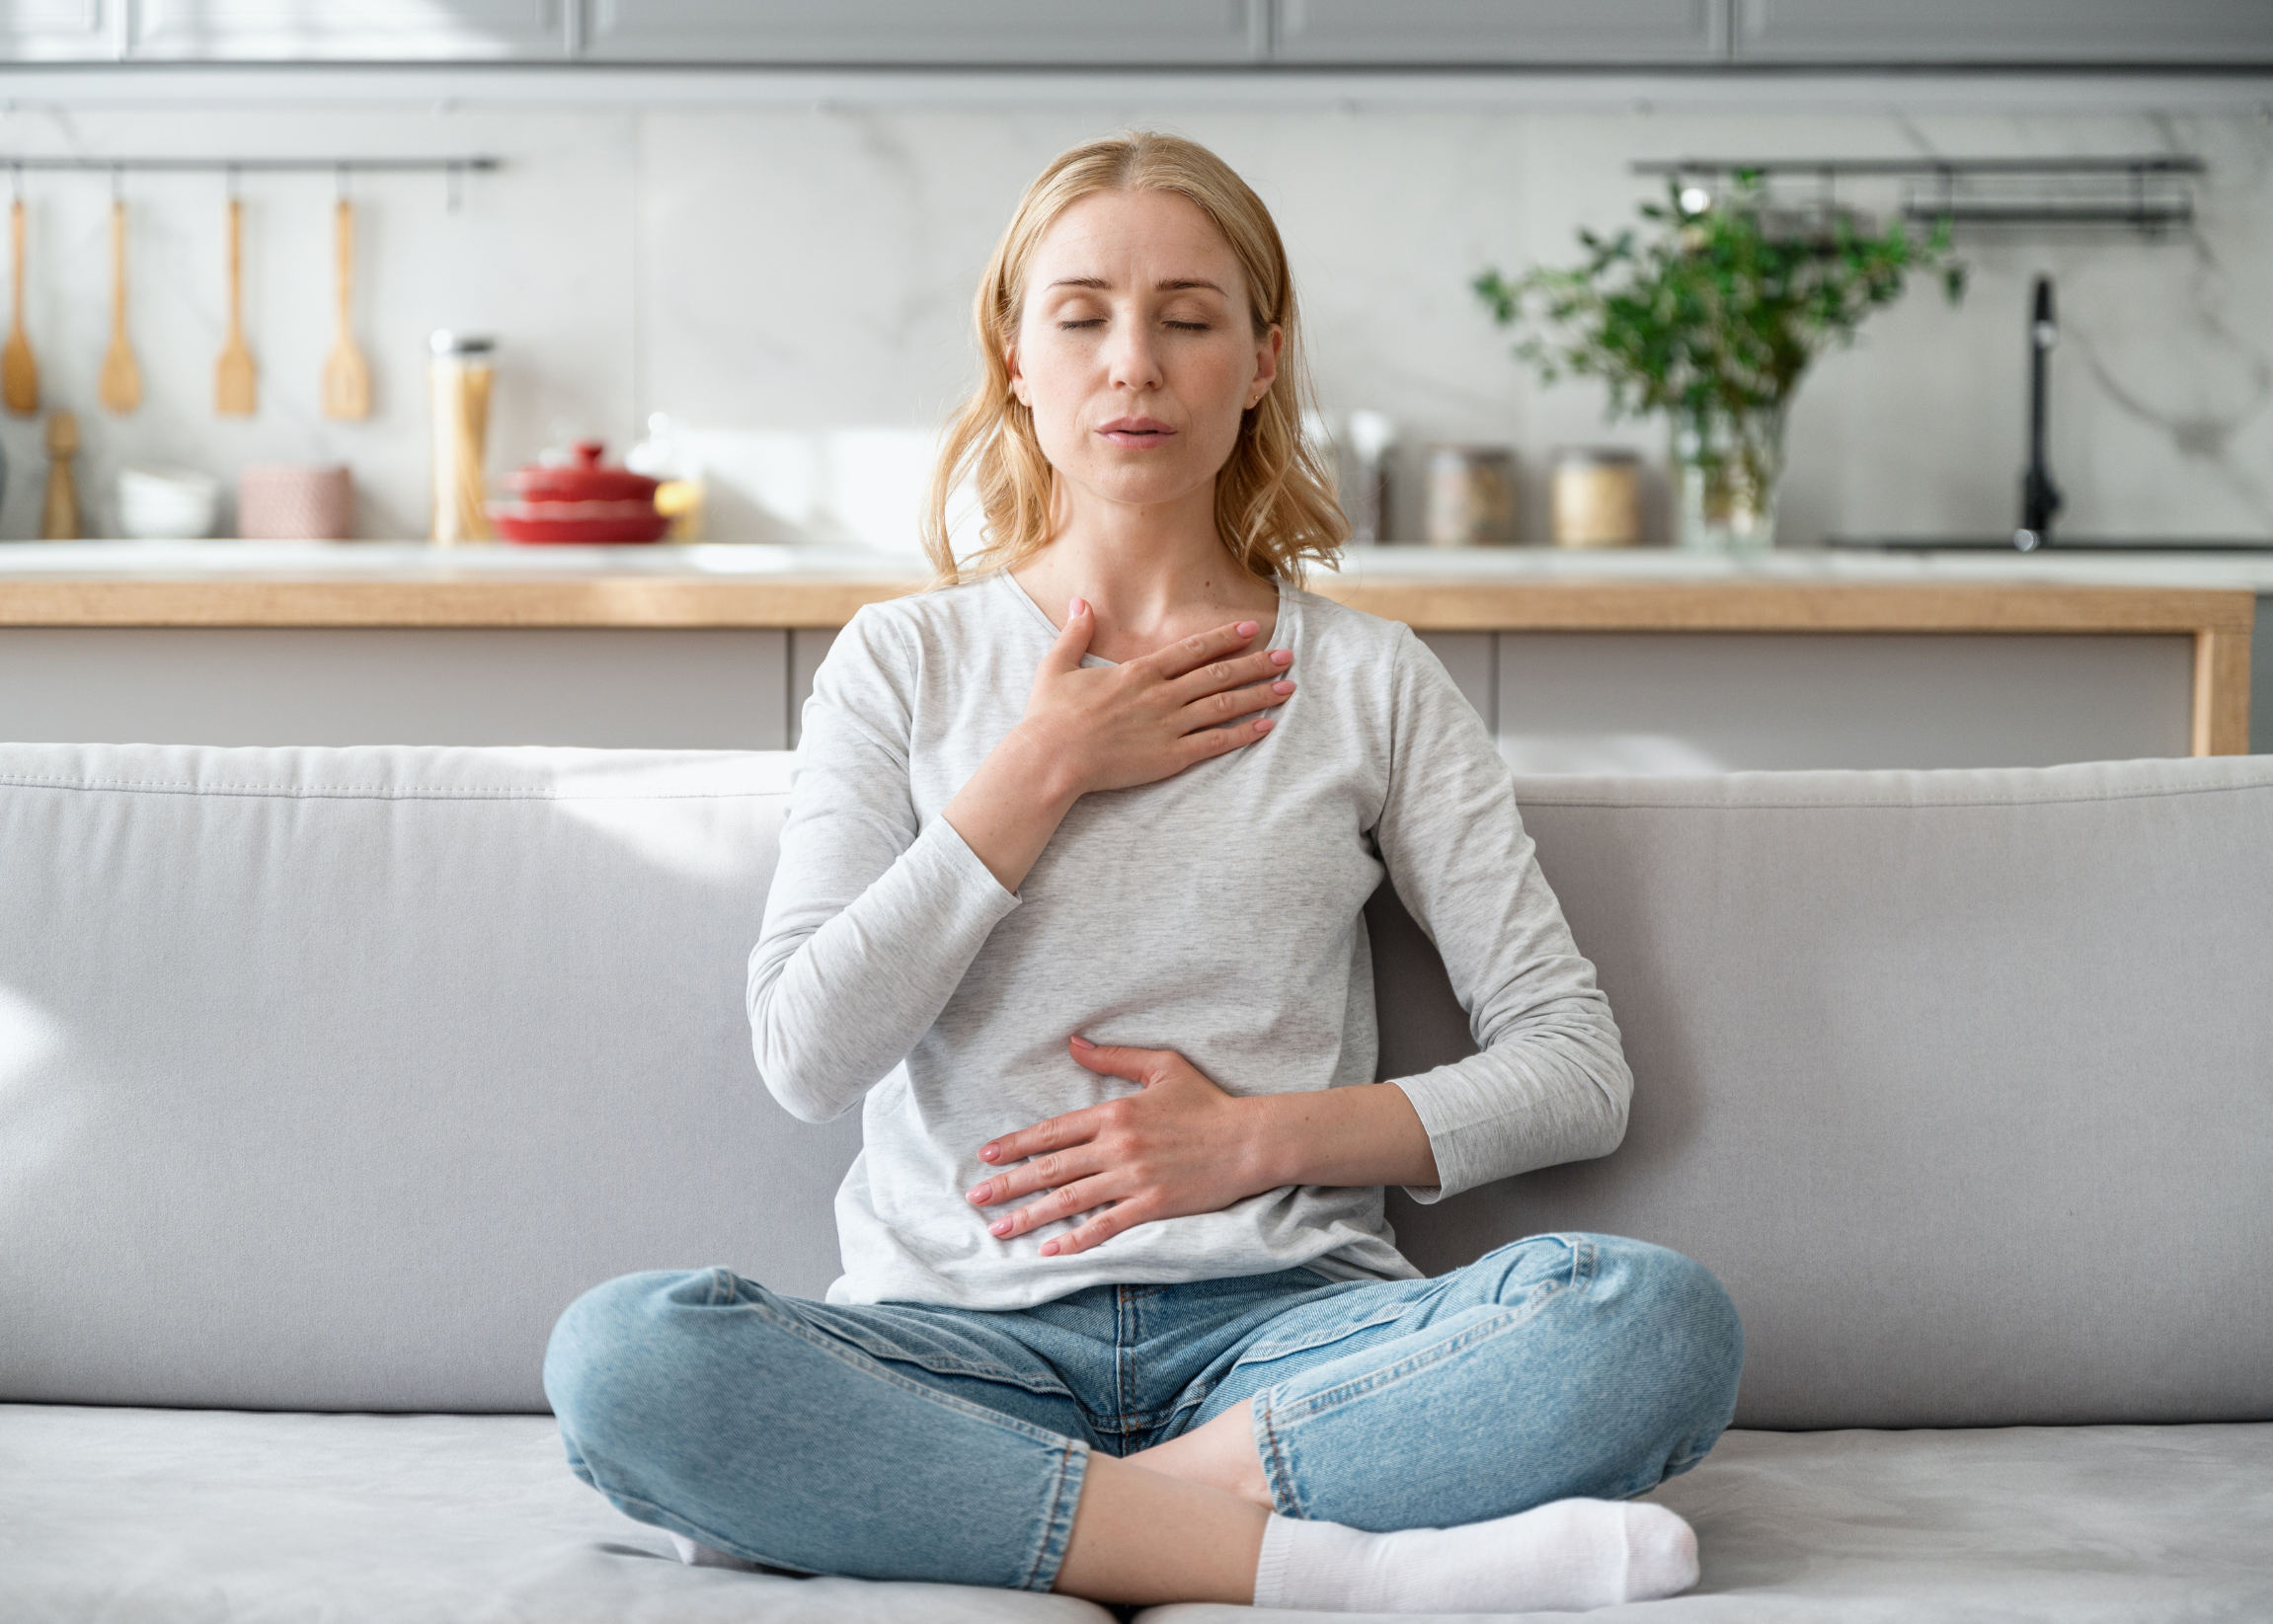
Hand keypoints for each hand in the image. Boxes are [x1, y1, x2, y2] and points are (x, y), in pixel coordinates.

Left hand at [964, 1038, 1272, 1256]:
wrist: (1250, 1139)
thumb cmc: (1207, 1101)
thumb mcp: (1161, 1067)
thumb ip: (1114, 1057)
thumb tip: (1073, 1042)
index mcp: (1115, 1112)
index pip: (1053, 1130)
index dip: (1016, 1144)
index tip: (987, 1155)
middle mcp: (1117, 1146)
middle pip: (1051, 1167)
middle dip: (1009, 1184)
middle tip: (976, 1198)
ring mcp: (1133, 1178)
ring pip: (1070, 1199)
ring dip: (1030, 1215)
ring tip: (999, 1228)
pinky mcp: (1152, 1205)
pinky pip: (1105, 1225)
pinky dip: (1076, 1240)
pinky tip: (1050, 1250)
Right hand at [1014, 599, 1293, 799]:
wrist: (1051, 759)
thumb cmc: (1049, 717)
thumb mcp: (1057, 666)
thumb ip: (1075, 632)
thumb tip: (1080, 601)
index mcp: (1140, 671)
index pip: (1193, 649)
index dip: (1226, 638)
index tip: (1252, 629)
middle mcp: (1161, 695)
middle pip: (1220, 673)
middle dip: (1257, 663)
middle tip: (1287, 656)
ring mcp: (1169, 726)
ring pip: (1225, 705)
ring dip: (1259, 694)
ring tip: (1288, 687)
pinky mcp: (1170, 757)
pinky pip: (1216, 742)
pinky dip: (1244, 733)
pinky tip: (1266, 725)